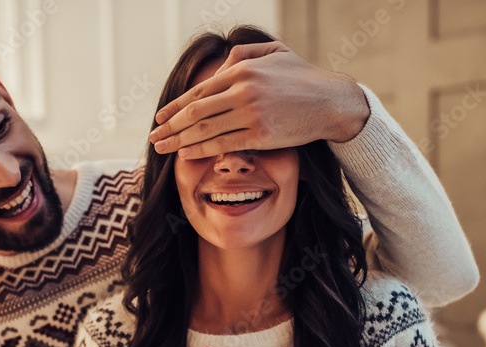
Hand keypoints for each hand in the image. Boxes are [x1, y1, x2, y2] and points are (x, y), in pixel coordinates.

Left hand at [148, 42, 369, 158]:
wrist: (332, 102)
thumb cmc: (302, 77)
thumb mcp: (272, 53)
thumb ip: (242, 56)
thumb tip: (217, 67)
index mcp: (242, 69)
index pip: (199, 91)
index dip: (175, 106)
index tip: (160, 117)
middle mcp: (243, 90)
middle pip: (196, 112)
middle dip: (170, 126)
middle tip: (153, 137)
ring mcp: (251, 114)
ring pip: (205, 130)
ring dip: (179, 141)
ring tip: (163, 148)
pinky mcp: (261, 135)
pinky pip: (223, 144)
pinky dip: (201, 150)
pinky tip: (186, 153)